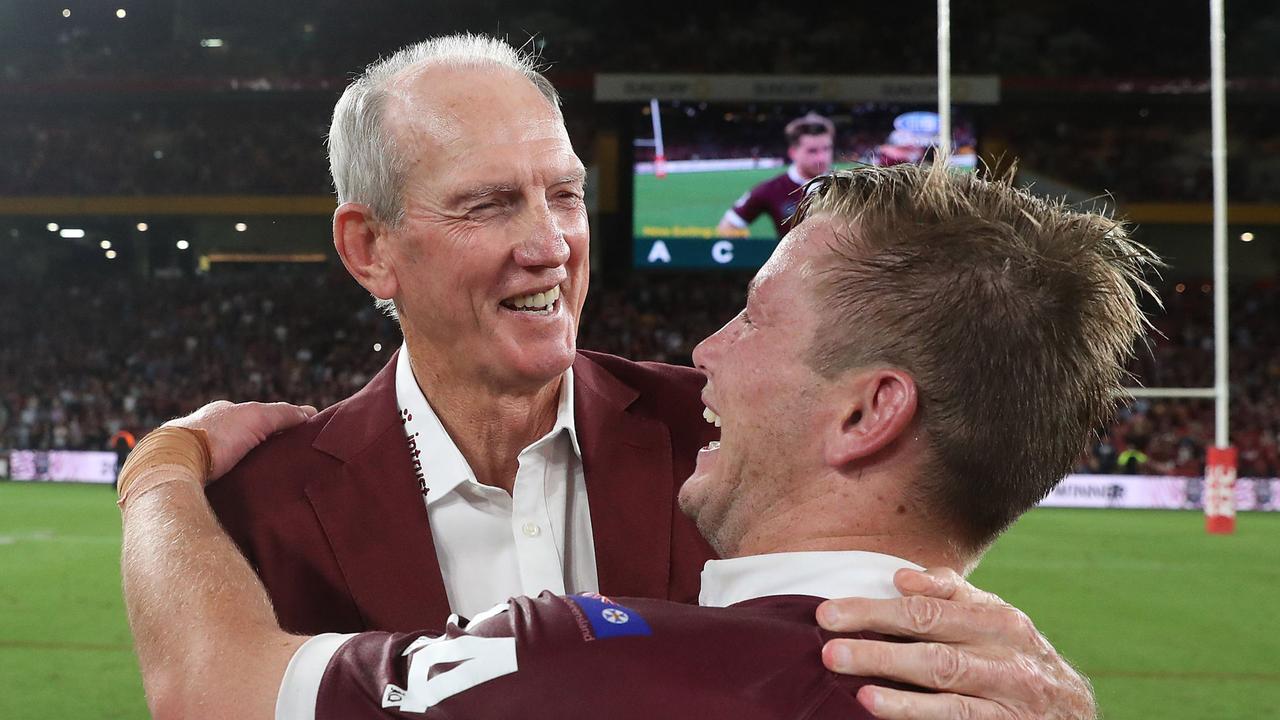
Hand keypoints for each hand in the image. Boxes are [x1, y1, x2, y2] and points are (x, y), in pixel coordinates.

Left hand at [165, 400, 316, 481]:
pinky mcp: (186, 479)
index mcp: (219, 414)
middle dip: (256, 451)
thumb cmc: (214, 436)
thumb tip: (311, 412)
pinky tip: (238, 497)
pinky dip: (226, 486)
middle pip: (239, 441)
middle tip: (280, 467)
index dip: (273, 428)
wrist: (172, 464)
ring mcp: (193, 455)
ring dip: (241, 471)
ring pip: (225, 463)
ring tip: (263, 487)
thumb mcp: (257, 417)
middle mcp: (204, 431)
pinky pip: (213, 482)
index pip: (253, 418)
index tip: (291, 442)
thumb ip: (283, 414)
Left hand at [816, 567, 1093, 719]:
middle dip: (878, 647)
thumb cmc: (1018, 660)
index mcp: (999, 621)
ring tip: (856, 689)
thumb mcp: (997, 621)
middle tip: (829, 649)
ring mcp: (1007, 699)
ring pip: (948, 689)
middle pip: (934, 649)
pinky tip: (882, 712)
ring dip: (897, 689)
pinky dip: (919, 715)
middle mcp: (1006, 657)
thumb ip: (952, 595)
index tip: (829, 613)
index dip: (876, 611)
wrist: (1074, 715)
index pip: (927, 611)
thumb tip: (901, 578)